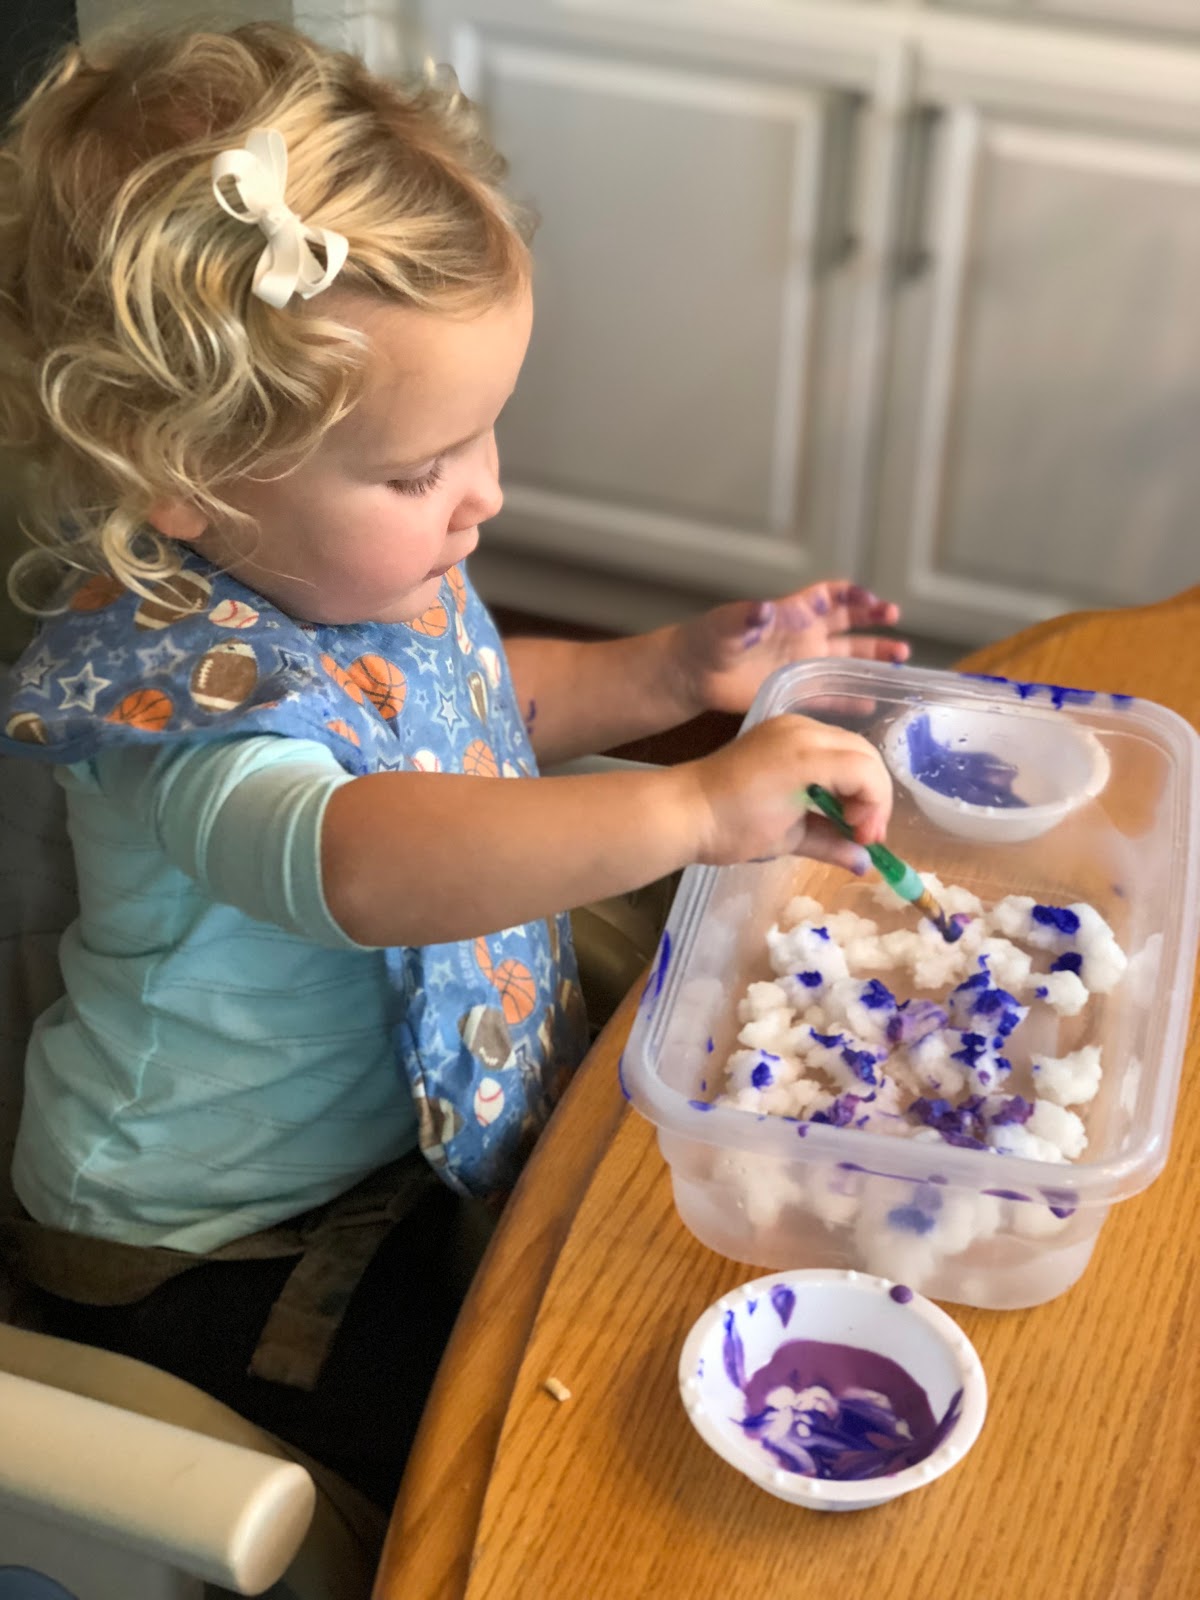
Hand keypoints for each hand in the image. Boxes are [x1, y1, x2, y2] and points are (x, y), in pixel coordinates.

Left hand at [673, 581, 907, 716]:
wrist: (695, 674)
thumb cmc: (709, 640)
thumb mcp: (727, 624)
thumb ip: (747, 617)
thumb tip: (764, 609)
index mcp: (792, 614)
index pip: (829, 597)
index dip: (851, 595)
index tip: (871, 600)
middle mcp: (805, 636)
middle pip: (849, 624)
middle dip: (874, 621)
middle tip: (895, 620)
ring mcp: (804, 663)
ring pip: (848, 657)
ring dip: (873, 656)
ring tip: (900, 660)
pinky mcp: (798, 689)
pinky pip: (832, 693)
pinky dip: (851, 698)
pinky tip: (871, 703)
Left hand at [680, 714, 892, 868]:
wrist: (686, 810)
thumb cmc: (733, 829)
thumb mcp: (787, 840)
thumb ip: (831, 845)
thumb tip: (865, 863)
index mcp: (806, 756)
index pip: (866, 772)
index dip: (875, 808)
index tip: (864, 841)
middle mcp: (803, 730)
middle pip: (864, 754)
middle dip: (872, 795)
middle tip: (861, 833)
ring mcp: (791, 725)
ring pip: (849, 745)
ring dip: (857, 781)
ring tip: (846, 817)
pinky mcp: (781, 729)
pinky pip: (826, 742)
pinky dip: (837, 768)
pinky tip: (827, 797)